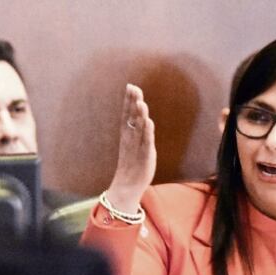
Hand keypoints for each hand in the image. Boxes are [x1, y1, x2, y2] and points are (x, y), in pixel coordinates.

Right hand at [105, 84, 156, 213]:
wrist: (127, 186)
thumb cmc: (132, 165)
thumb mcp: (133, 145)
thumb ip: (137, 131)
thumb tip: (140, 117)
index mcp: (127, 135)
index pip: (127, 114)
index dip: (128, 100)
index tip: (130, 86)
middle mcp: (130, 139)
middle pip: (131, 117)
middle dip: (133, 102)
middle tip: (133, 88)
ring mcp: (137, 147)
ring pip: (138, 128)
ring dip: (139, 115)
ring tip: (140, 102)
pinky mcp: (145, 156)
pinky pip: (146, 142)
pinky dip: (147, 132)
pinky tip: (148, 122)